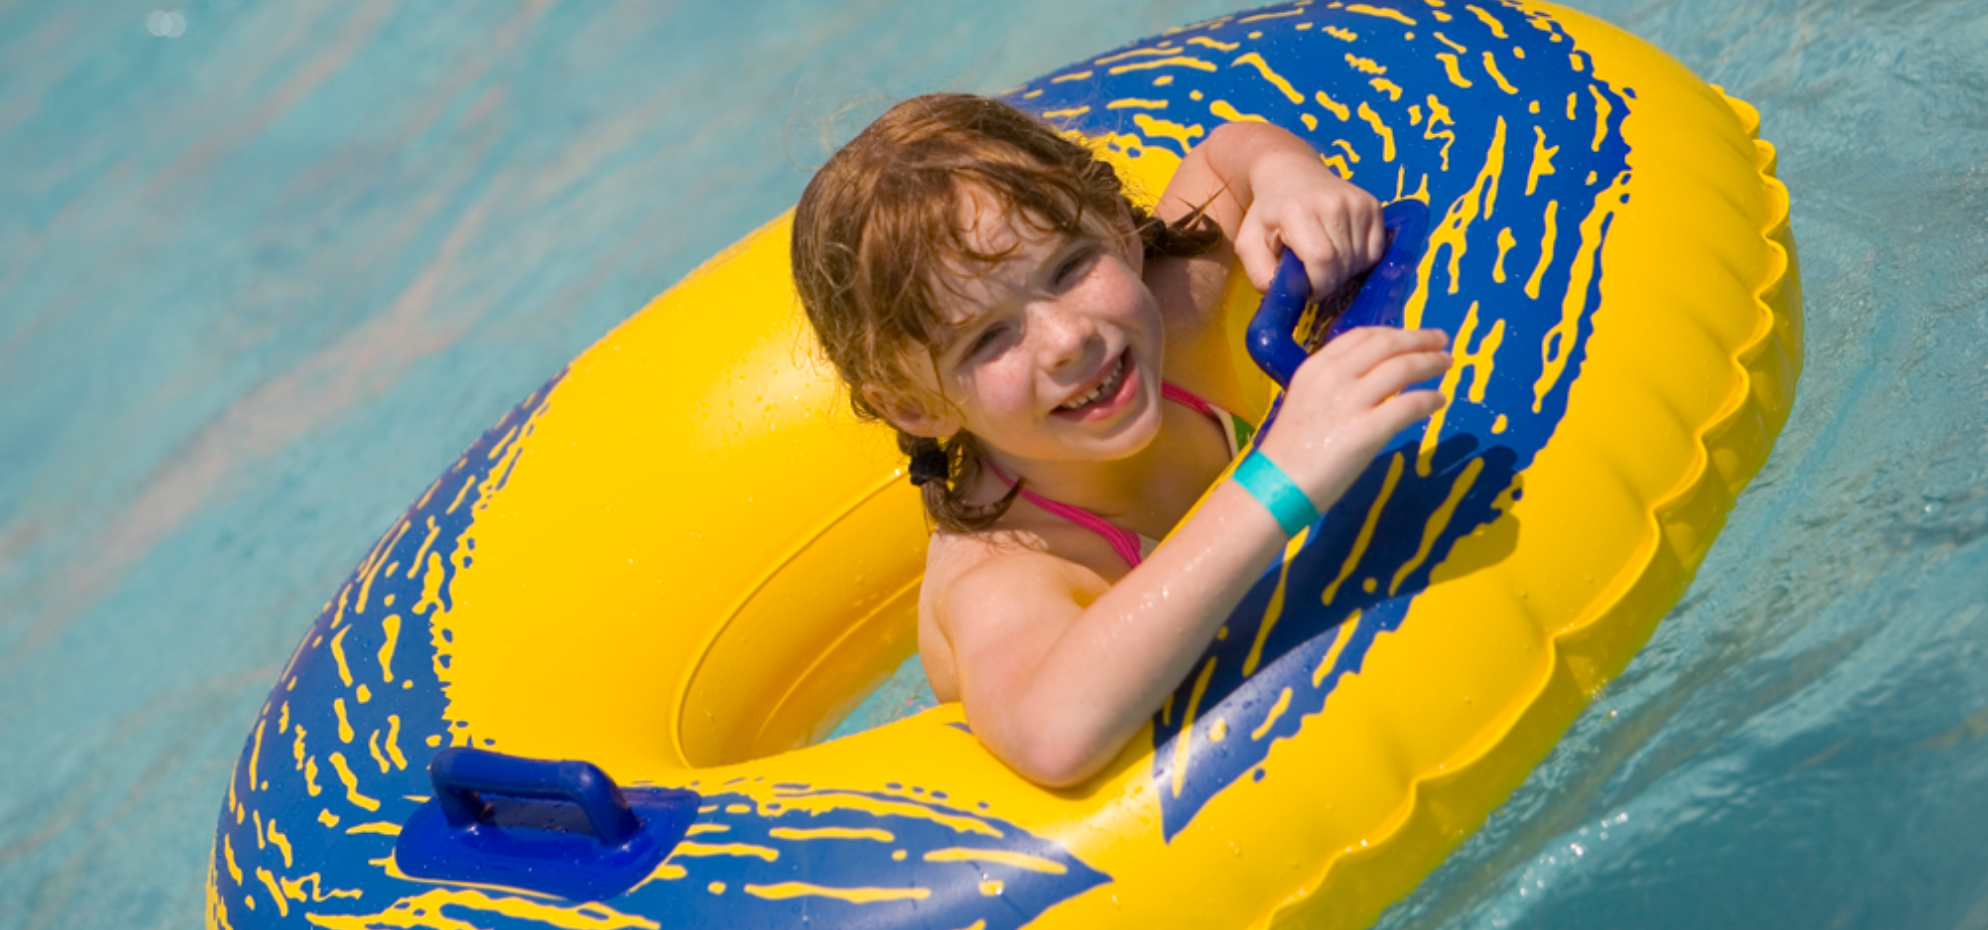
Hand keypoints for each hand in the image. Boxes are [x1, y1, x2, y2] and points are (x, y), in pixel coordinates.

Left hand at [1233, 151, 1386, 298]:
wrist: (1290, 173)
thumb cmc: (1268, 214)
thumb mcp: (1248, 243)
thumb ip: (1259, 273)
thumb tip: (1285, 297)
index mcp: (1298, 211)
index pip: (1322, 260)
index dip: (1318, 285)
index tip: (1309, 290)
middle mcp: (1332, 203)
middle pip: (1343, 264)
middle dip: (1329, 281)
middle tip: (1314, 276)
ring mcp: (1356, 202)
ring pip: (1361, 260)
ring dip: (1344, 272)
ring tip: (1324, 261)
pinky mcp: (1373, 205)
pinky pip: (1376, 250)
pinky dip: (1360, 260)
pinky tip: (1341, 250)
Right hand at [1255, 327, 1449, 508]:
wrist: (1276, 486)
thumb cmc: (1289, 451)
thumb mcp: (1306, 402)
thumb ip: (1335, 386)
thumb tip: (1373, 380)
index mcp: (1315, 367)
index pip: (1362, 336)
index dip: (1394, 331)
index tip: (1412, 335)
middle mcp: (1333, 377)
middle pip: (1387, 344)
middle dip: (1419, 339)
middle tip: (1441, 340)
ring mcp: (1350, 402)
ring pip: (1403, 367)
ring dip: (1430, 362)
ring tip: (1446, 364)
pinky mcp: (1367, 430)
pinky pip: (1409, 404)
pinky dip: (1429, 399)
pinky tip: (1438, 400)